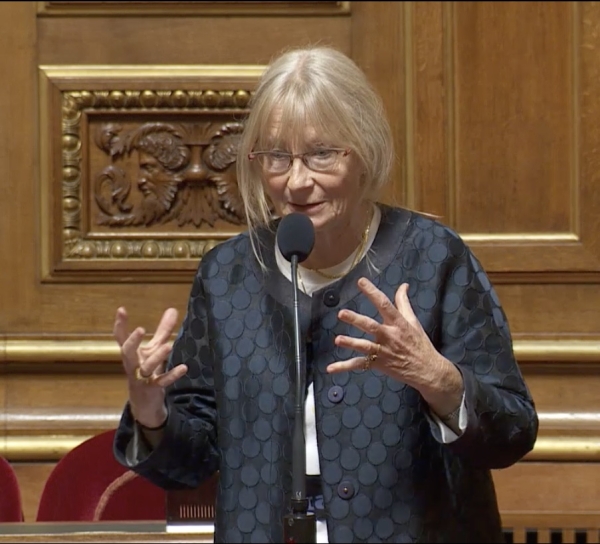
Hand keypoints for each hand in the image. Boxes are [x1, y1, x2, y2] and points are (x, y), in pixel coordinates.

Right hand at [113, 307, 187, 426]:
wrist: (145, 402)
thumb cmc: (147, 370)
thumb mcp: (155, 349)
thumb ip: (163, 330)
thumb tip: (172, 309)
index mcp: (131, 354)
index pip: (121, 338)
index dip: (120, 325)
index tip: (121, 309)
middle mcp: (133, 365)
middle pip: (127, 353)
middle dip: (132, 341)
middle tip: (140, 329)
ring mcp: (142, 378)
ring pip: (146, 367)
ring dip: (157, 356)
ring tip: (169, 345)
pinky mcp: (153, 389)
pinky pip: (161, 382)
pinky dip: (172, 375)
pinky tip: (183, 368)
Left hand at [327, 278, 461, 404]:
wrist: (427, 370)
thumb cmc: (419, 344)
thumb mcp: (413, 321)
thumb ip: (404, 303)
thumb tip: (403, 285)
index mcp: (398, 323)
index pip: (384, 304)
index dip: (372, 292)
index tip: (361, 281)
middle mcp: (389, 336)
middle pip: (371, 326)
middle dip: (356, 320)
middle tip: (341, 313)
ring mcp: (383, 351)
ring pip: (365, 346)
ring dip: (351, 343)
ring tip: (338, 340)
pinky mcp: (379, 364)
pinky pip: (360, 364)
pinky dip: (344, 367)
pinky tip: (331, 368)